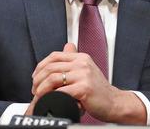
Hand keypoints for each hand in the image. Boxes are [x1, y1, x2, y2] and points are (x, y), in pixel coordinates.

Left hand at [30, 43, 144, 123]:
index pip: (54, 56)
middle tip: (34, 88)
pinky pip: (61, 91)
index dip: (40, 66)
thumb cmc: (98, 90)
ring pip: (53, 78)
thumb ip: (74, 59)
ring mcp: (84, 75)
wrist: (115, 104)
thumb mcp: (86, 70)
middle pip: (51, 67)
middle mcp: (82, 63)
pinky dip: (51, 96)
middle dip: (38, 79)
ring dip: (42, 88)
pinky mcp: (84, 88)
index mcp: (81, 58)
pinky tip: (49, 99)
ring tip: (38, 95)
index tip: (35, 76)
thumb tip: (67, 46)